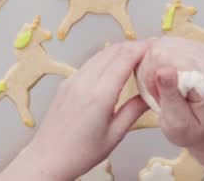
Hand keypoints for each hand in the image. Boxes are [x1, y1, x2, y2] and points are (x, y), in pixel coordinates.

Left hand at [0, 41, 149, 180]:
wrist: (48, 158)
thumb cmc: (81, 153)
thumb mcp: (114, 135)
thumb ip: (133, 111)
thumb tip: (150, 96)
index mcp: (99, 95)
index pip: (124, 59)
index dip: (141, 48)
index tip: (155, 46)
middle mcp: (84, 82)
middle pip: (112, 51)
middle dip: (132, 46)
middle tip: (149, 49)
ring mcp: (73, 80)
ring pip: (100, 54)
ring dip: (119, 50)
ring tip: (135, 55)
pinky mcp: (66, 83)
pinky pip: (89, 63)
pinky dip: (106, 58)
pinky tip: (114, 66)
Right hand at [137, 37, 203, 152]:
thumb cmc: (193, 131)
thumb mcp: (178, 123)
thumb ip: (171, 96)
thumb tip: (163, 70)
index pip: (167, 57)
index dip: (151, 74)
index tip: (155, 94)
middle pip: (162, 47)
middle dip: (151, 70)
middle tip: (157, 93)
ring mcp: (200, 51)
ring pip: (160, 44)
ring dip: (153, 65)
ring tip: (160, 87)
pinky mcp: (191, 48)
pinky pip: (164, 45)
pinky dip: (156, 61)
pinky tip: (162, 77)